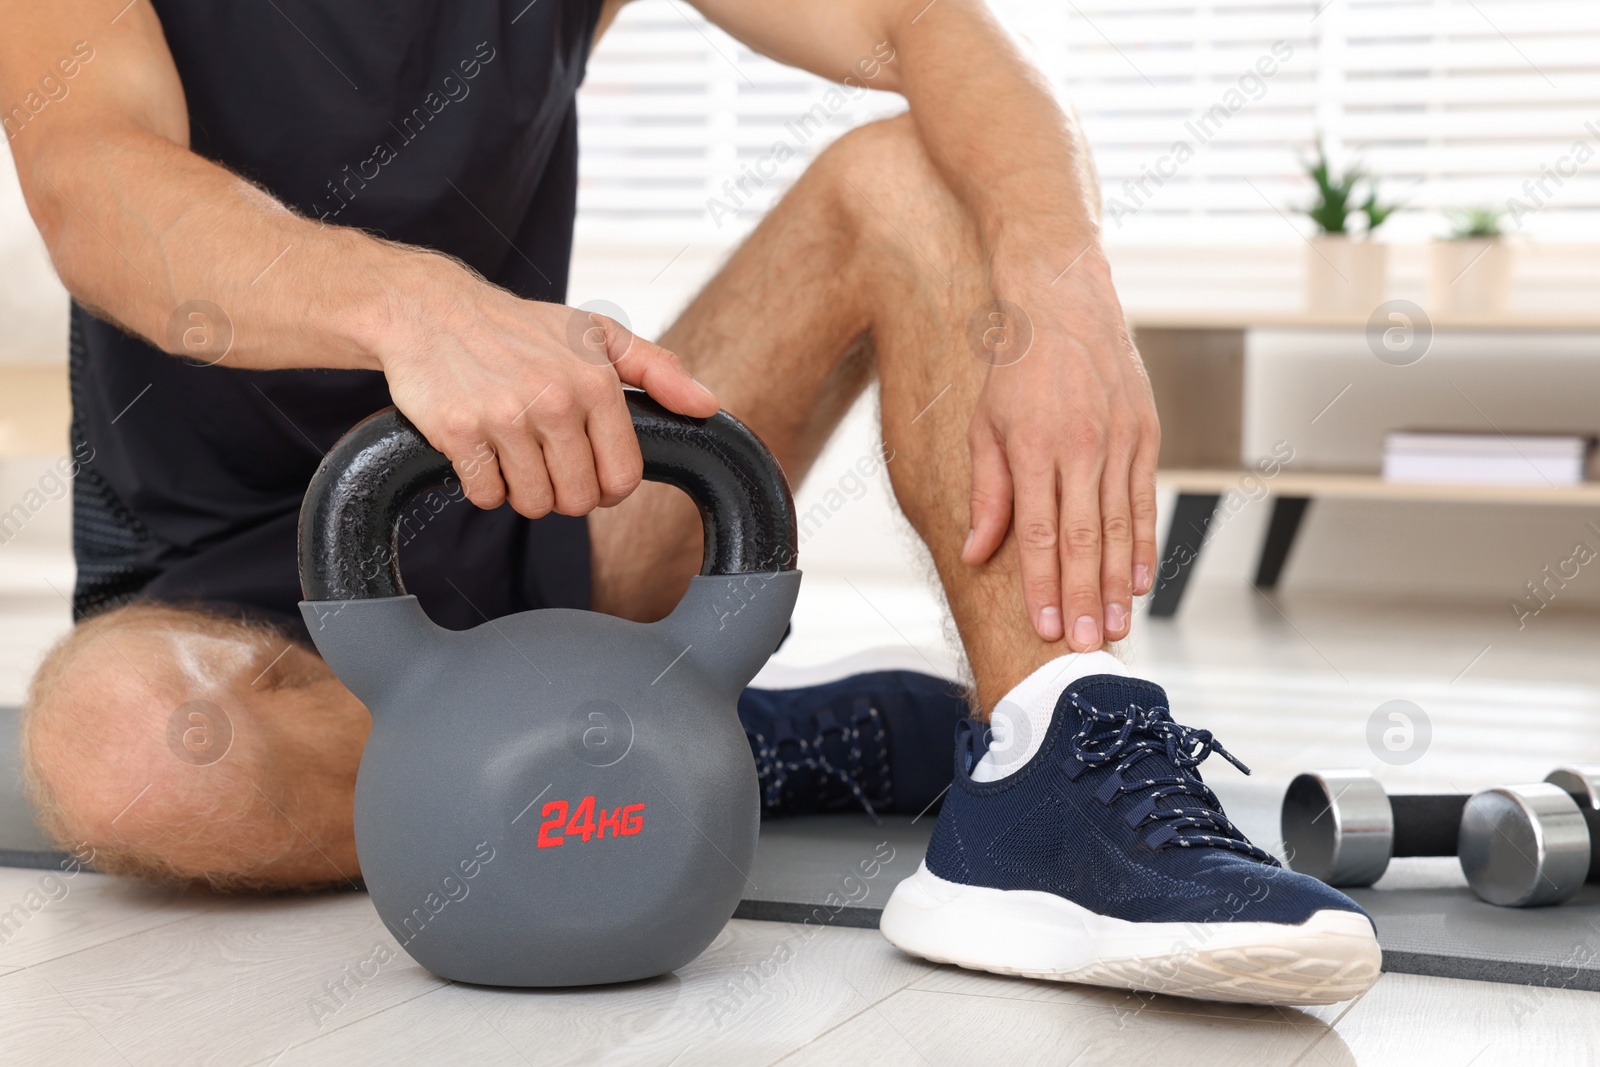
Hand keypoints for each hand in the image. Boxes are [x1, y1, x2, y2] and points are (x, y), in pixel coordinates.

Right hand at [370, 255, 717, 516]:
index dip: (607, 489)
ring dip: (521, 490)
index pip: (622, 477)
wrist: (429, 310)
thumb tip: (706, 406)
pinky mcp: (459, 433)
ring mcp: (505, 417)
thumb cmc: (518, 327)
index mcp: (595, 381)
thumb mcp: (596, 333)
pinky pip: (486, 496)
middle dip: (562, 492)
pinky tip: (480, 450)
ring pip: (532, 504)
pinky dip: (483, 485)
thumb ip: (657, 369)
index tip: (589, 474)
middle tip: (542, 459)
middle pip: (578, 500)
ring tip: (511, 451)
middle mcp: (554, 399)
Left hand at [962, 241, 1159, 648]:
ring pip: (1120, 525)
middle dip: (1084, 599)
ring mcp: (1119, 439)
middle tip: (1085, 648)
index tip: (1043, 628)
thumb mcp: (984, 425)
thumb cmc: (1013, 367)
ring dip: (1118, 583)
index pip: (1041, 533)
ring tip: (1115, 628)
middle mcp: (1082, 445)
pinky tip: (1140, 581)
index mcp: (1035, 446)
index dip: (1043, 586)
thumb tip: (978, 553)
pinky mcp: (1146, 432)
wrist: (1063, 299)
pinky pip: (1144, 499)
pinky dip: (1143, 543)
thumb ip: (987, 492)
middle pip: (1085, 539)